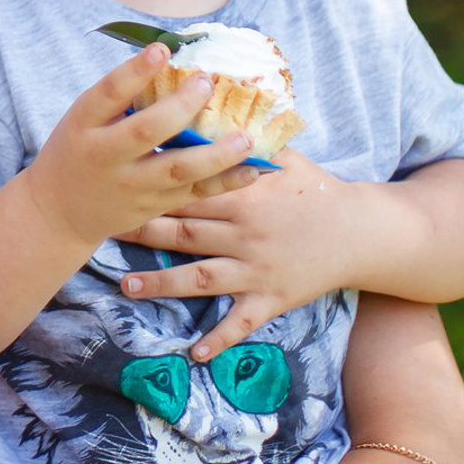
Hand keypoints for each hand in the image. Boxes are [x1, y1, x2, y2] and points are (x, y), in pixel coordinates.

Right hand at [21, 44, 256, 255]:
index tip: (162, 49)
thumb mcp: (83, 119)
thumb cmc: (78, 149)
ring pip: (177, 169)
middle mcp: (106, 155)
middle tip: (207, 83)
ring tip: (245, 137)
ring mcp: (132, 185)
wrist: (61, 210)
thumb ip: (119, 99)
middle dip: (180, 107)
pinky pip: (194, 194)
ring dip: (215, 154)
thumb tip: (170, 63)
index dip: (135, 71)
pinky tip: (252, 169)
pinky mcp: (154, 207)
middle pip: (146, 131)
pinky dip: (225, 183)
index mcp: (84, 124)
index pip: (109, 93)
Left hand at [121, 149, 361, 360]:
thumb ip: (245, 140)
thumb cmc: (317, 189)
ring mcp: (256, 270)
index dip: (151, 185)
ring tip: (126, 287)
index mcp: (243, 194)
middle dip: (141, 231)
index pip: (188, 188)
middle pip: (183, 232)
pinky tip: (194, 352)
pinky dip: (220, 339)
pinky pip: (242, 322)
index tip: (118, 182)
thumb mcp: (284, 156)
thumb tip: (208, 111)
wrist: (361, 232)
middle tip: (102, 228)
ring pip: (201, 278)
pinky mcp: (272, 299)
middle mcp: (244, 233)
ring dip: (162, 284)